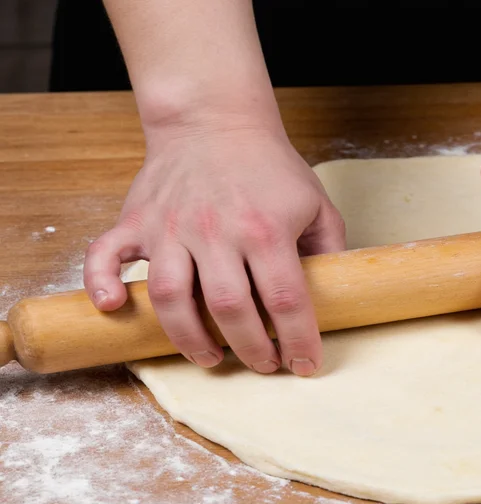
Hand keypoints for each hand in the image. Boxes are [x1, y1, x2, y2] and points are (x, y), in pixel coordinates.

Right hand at [83, 122, 345, 375]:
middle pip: (229, 308)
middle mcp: (216, 230)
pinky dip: (102, 284)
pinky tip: (116, 308)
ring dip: (189, 337)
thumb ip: (329, 250)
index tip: (303, 366)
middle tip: (262, 364)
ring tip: (211, 356)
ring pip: (171, 296)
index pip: (285, 299)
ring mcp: (171, 226)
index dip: (298, 340)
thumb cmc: (269, 166)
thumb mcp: (316, 203)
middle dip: (249, 349)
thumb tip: (337, 296)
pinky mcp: (137, 220)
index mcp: (266, 228)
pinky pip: (106, 255)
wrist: (215, 119)